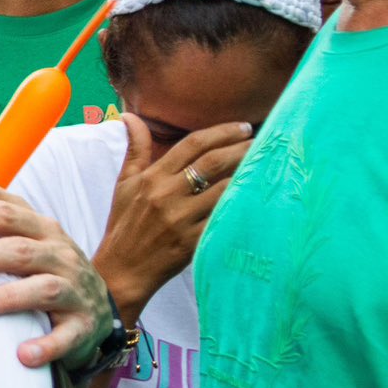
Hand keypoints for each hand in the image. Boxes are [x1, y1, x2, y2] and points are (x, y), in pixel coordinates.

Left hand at [0, 182, 110, 366]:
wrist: (96, 305)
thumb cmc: (44, 265)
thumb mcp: (23, 233)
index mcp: (41, 228)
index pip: (6, 212)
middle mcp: (59, 254)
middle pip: (18, 249)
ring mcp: (74, 290)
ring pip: (42, 289)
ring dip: (5, 298)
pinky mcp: (83, 326)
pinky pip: (66, 336)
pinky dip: (46, 345)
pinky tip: (21, 355)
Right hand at [92, 117, 252, 315]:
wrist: (121, 270)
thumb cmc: (124, 225)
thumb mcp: (123, 184)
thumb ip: (135, 149)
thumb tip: (130, 116)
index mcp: (151, 178)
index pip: (192, 145)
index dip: (222, 132)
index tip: (243, 127)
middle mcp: (166, 195)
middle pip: (213, 162)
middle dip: (243, 147)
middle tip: (264, 141)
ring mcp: (180, 219)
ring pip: (224, 189)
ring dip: (248, 174)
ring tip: (266, 165)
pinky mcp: (192, 241)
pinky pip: (223, 218)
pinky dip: (241, 206)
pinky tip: (258, 197)